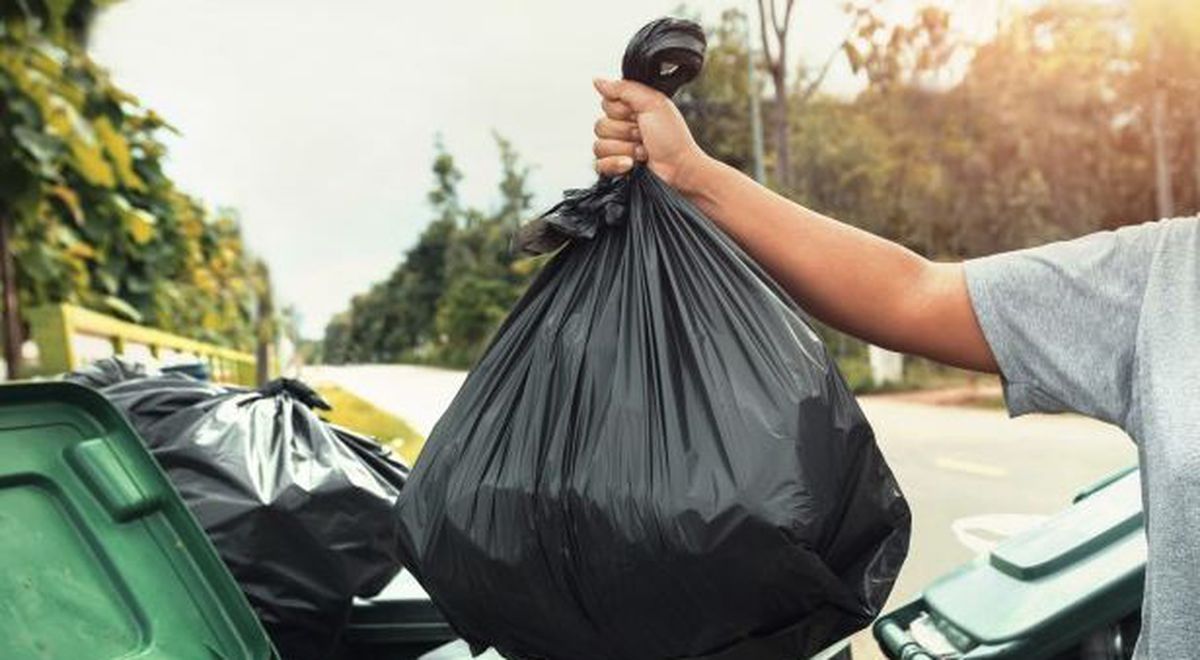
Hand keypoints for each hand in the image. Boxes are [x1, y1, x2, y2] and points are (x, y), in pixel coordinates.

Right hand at [592, 78, 709, 191]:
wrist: (680, 169)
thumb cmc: (673, 138)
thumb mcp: (653, 103)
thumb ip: (624, 88)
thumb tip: (598, 81)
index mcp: (630, 110)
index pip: (605, 104)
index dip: (621, 111)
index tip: (639, 116)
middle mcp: (622, 128)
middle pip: (600, 126)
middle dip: (626, 132)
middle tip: (644, 135)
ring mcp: (617, 149)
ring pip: (599, 146)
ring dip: (626, 149)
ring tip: (643, 151)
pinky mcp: (615, 168)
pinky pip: (599, 164)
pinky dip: (616, 164)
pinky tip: (631, 165)